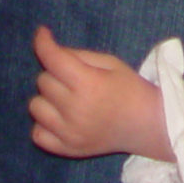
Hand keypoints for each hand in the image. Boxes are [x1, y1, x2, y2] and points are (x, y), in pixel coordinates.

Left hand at [28, 26, 168, 160]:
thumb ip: (79, 55)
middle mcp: (75, 109)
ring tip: (67, 100)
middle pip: (43, 81)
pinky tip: (60, 120)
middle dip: (56, 74)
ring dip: (48, 99)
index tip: (43, 33)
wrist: (148, 125)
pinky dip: (44, 125)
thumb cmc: (130, 89)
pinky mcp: (67, 149)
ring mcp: (69, 133)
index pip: (53, 59)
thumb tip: (51, 51)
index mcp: (88, 84)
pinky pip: (37, 134)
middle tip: (75, 79)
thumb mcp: (110, 63)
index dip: (43, 42)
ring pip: (35, 106)